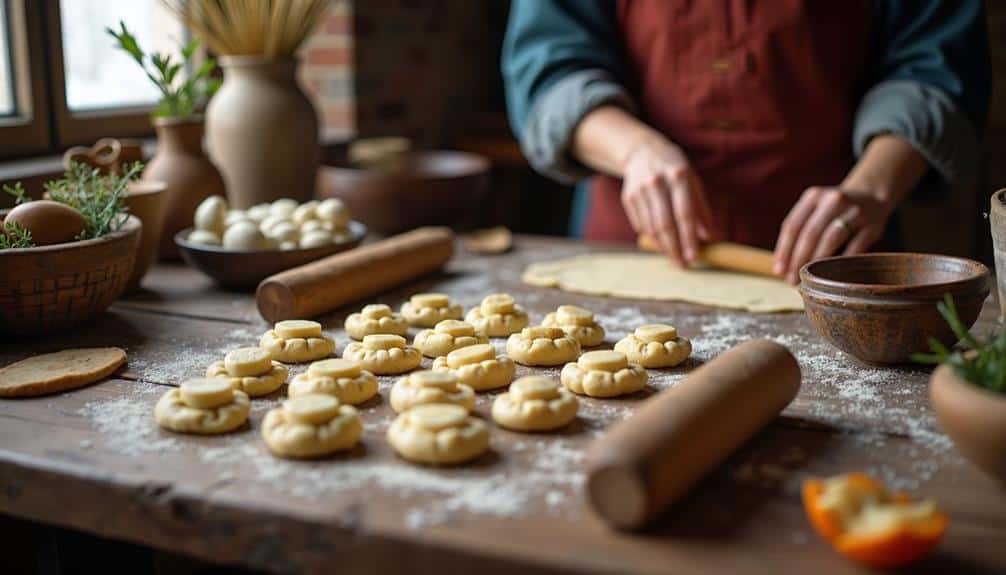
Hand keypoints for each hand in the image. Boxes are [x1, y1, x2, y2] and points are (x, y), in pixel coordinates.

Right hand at [620, 139, 718, 265]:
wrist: (642, 151)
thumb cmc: (674, 168)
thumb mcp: (693, 180)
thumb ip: (702, 209)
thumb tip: (711, 237)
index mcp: (678, 176)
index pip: (684, 214)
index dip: (689, 238)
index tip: (694, 256)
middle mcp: (657, 183)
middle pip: (664, 224)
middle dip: (674, 249)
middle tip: (682, 265)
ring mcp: (639, 190)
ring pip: (650, 228)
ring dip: (663, 247)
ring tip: (673, 257)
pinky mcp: (628, 197)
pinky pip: (640, 224)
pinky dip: (651, 237)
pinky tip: (660, 243)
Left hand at [773, 186, 894, 283]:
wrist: (872, 195)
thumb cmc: (834, 211)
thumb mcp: (815, 210)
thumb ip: (798, 231)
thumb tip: (780, 268)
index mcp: (813, 196)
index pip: (792, 225)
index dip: (784, 250)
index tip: (778, 271)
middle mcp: (833, 200)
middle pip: (810, 233)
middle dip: (798, 259)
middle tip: (791, 280)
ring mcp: (854, 212)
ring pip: (831, 238)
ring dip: (816, 261)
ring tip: (809, 279)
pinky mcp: (873, 225)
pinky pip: (855, 246)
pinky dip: (842, 261)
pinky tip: (833, 276)